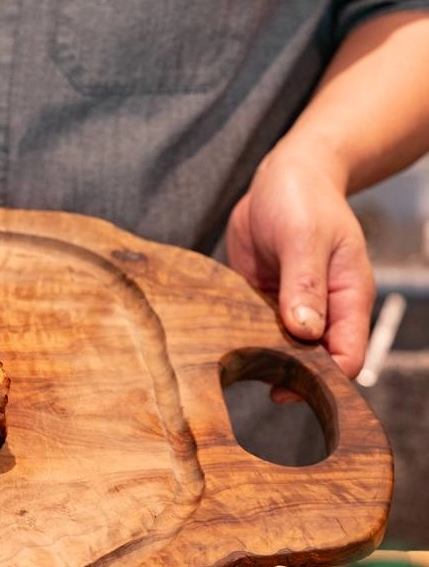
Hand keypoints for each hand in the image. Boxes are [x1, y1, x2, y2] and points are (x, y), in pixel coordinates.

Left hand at [225, 141, 374, 382]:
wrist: (283, 178)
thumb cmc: (304, 200)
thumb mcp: (305, 237)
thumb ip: (305, 284)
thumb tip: (305, 330)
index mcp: (347, 297)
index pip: (347, 355)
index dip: (324, 379)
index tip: (289, 388)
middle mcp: (323, 310)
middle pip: (312, 362)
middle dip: (288, 376)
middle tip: (251, 380)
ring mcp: (292, 308)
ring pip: (279, 350)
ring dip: (259, 360)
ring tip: (230, 367)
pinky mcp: (263, 302)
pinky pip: (253, 330)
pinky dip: (240, 339)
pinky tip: (217, 346)